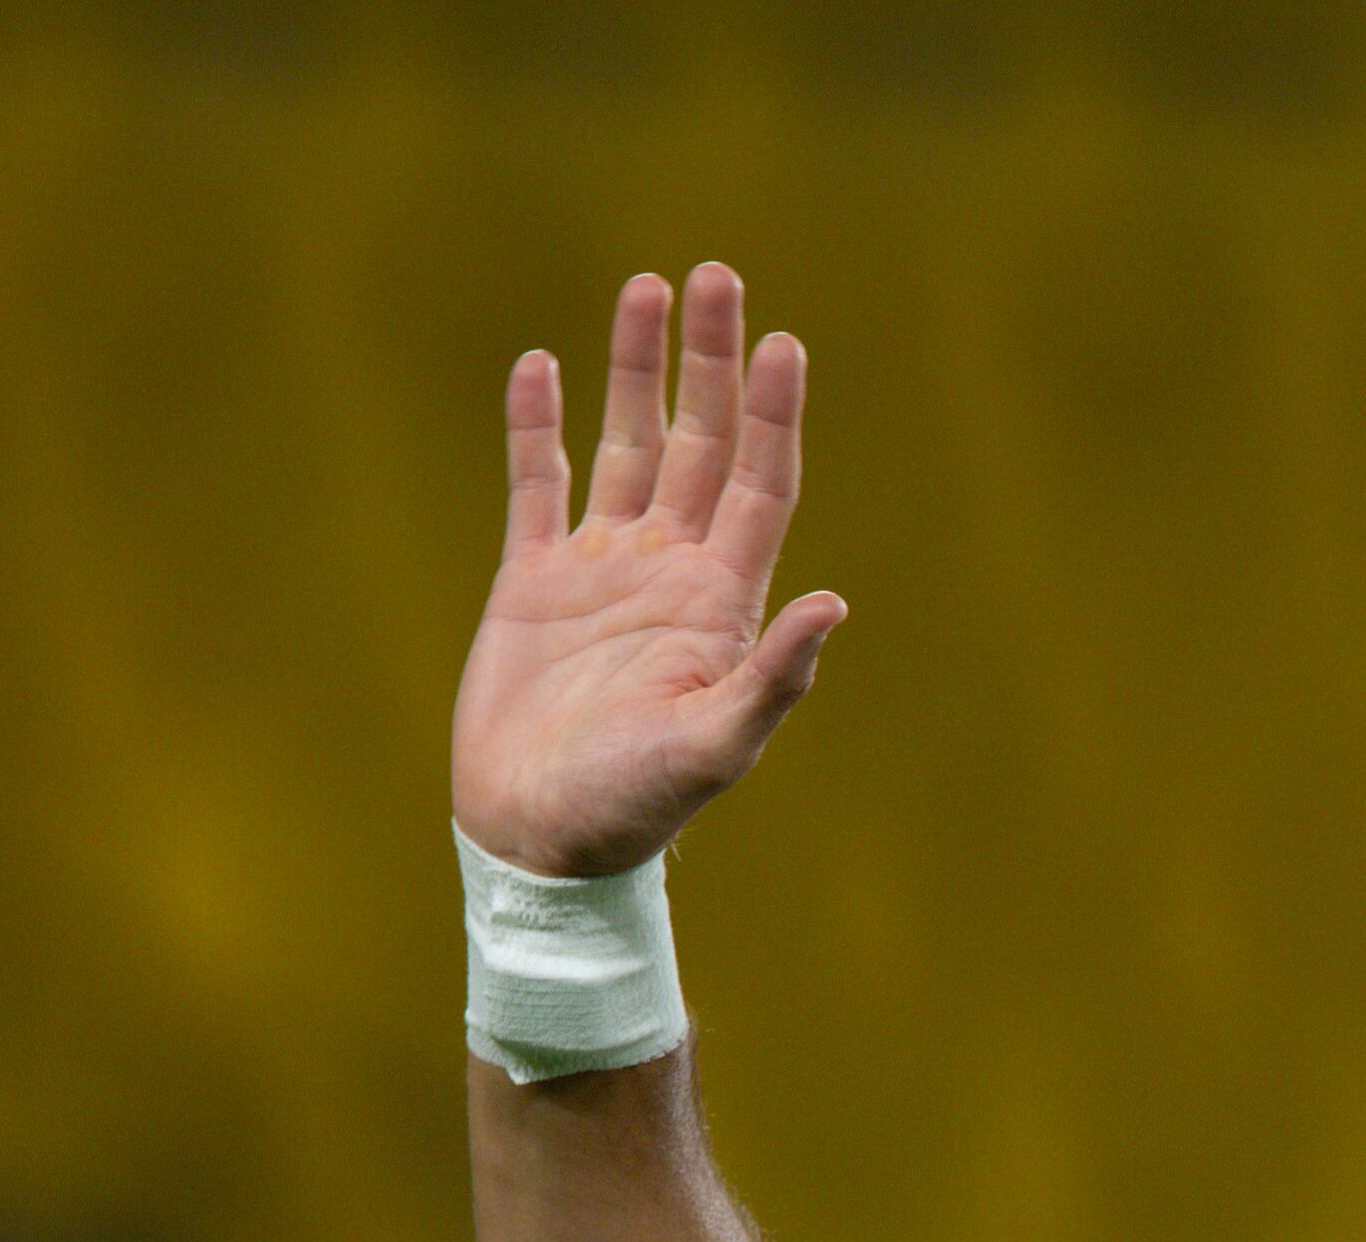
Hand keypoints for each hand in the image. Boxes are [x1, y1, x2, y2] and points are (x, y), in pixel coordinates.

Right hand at [453, 264, 844, 878]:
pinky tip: (542, 365)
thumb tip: (834, 604)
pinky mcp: (532, 583)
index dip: (774, 413)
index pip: (760, 484)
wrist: (538, 842)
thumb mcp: (715, 748)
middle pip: (702, 443)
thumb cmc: (632, 808)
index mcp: (719, 602)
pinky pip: (537, 485)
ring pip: (626, 445)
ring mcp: (600, 571)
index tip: (784, 342)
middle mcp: (667, 571)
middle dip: (711, 361)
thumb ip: (773, 678)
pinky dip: (537, 426)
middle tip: (717, 275)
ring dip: (636, 370)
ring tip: (646, 288)